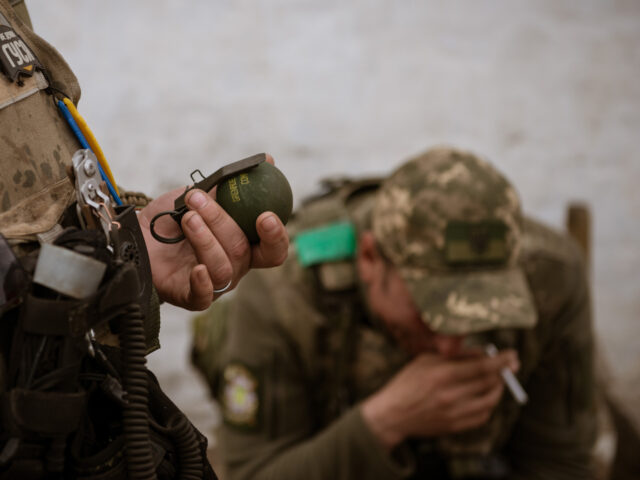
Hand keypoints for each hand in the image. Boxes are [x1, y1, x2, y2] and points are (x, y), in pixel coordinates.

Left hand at [137, 157, 288, 309]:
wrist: (138, 232)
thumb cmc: (174, 216)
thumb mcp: (202, 192)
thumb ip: (232, 182)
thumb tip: (269, 161)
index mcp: (245, 245)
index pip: (273, 250)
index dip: (276, 236)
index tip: (265, 215)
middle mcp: (235, 266)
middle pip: (242, 251)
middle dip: (221, 221)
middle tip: (198, 200)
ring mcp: (214, 284)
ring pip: (223, 268)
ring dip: (204, 238)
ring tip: (185, 218)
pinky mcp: (190, 296)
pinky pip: (203, 296)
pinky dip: (202, 282)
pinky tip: (196, 268)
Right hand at [361, 349, 518, 450]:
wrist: (393, 414)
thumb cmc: (408, 382)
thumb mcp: (426, 360)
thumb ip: (455, 356)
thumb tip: (483, 352)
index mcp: (442, 374)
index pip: (482, 367)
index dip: (501, 360)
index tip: (513, 354)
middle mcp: (450, 395)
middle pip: (489, 382)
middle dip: (504, 372)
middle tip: (510, 365)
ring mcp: (454, 413)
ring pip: (490, 401)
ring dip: (498, 389)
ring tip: (497, 381)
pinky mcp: (455, 427)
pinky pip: (482, 416)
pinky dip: (488, 405)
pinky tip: (484, 396)